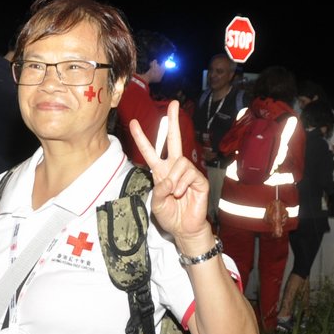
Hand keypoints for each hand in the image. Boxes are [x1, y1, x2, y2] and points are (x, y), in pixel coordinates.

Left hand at [129, 101, 212, 244]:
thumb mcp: (156, 204)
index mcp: (161, 172)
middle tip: (173, 104)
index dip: (142, 138)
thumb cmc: (170, 215)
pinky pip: (188, 173)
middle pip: (173, 140)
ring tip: (175, 193)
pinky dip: (182, 184)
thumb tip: (168, 180)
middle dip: (173, 122)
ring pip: (180, 162)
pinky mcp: (199, 179)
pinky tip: (182, 193)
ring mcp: (187, 172)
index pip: (150, 151)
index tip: (134, 123)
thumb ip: (159, 191)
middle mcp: (174, 168)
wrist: (185, 228)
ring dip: (174, 179)